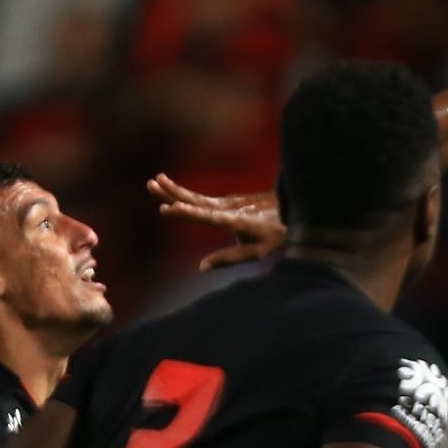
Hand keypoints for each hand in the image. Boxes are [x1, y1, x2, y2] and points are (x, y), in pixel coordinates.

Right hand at [147, 175, 284, 271]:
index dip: (188, 213)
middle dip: (173, 192)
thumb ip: (229, 258)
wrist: (296, 209)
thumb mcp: (258, 251)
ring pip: (197, 196)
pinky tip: (173, 194)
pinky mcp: (229, 201)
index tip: (169, 207)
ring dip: (176, 189)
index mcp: (234, 220)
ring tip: (156, 180)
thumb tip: (201, 267)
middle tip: (151, 183)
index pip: (207, 215)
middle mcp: (229, 207)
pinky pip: (203, 199)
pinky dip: (187, 194)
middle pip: (196, 200)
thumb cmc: (278, 234)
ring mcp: (229, 202)